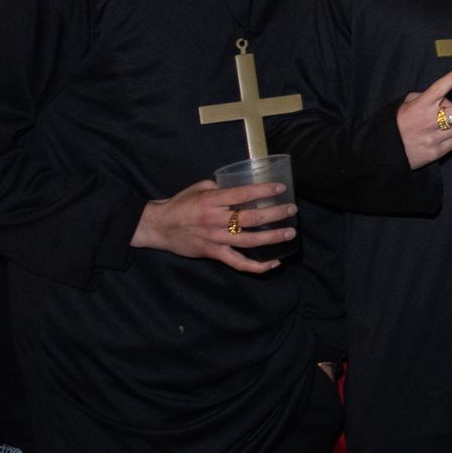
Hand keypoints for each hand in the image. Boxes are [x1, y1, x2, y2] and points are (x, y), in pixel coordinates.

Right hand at [133, 180, 295, 273]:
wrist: (159, 227)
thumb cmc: (181, 204)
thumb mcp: (199, 188)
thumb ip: (221, 187)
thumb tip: (243, 186)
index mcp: (211, 200)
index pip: (243, 194)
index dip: (264, 192)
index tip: (281, 189)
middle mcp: (215, 220)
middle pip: (251, 218)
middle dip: (275, 214)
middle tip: (292, 210)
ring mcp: (215, 239)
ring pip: (249, 241)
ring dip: (272, 238)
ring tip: (290, 233)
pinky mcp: (214, 253)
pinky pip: (238, 263)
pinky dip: (257, 266)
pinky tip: (274, 263)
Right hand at [396, 65, 451, 168]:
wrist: (384, 153)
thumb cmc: (397, 124)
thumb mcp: (405, 104)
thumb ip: (424, 97)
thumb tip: (445, 99)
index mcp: (421, 106)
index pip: (440, 88)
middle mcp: (430, 121)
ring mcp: (435, 138)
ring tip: (443, 125)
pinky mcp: (437, 152)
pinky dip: (451, 138)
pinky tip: (438, 138)